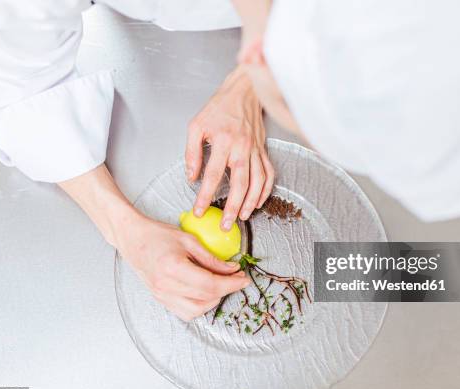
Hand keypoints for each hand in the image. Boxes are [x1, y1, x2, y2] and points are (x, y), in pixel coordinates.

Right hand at [58, 164, 249, 321]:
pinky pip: (185, 312)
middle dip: (226, 290)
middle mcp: (166, 286)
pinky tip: (205, 291)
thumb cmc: (157, 234)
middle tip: (235, 278)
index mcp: (173, 268)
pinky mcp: (160, 300)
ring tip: (220, 284)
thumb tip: (232, 269)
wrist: (132, 239)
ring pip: (196, 310)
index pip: (211, 284)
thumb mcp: (188, 240)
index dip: (231, 284)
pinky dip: (200, 305)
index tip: (244, 278)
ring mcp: (161, 296)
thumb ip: (211, 258)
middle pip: (206, 298)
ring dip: (213, 300)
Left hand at [186, 65, 274, 230]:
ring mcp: (255, 150)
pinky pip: (268, 174)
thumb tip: (191, 176)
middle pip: (239, 184)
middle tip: (226, 225)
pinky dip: (265, 191)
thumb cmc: (219, 108)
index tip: (199, 210)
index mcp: (222, 141)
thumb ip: (192, 152)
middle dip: (232, 208)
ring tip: (242, 218)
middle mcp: (241, 148)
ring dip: (250, 203)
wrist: (243, 92)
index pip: (212, 175)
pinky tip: (257, 202)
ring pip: (257, 182)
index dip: (205, 196)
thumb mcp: (196, 125)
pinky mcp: (263, 151)